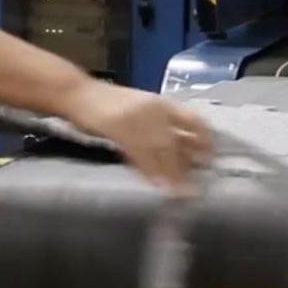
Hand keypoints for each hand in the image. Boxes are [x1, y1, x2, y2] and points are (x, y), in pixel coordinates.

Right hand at [59, 80, 212, 191]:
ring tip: (179, 192)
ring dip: (170, 173)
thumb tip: (183, 155)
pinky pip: (139, 155)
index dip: (205, 140)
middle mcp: (155, 110)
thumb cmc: (112, 104)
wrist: (79, 94)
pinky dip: (148, 171)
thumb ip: (163, 130)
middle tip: (194, 185)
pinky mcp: (119, 131)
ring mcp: (137, 119)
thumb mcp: (143, 110)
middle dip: (186, 165)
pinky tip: (156, 184)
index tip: (209, 158)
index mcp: (163, 103)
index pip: (194, 120)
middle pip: (177, 142)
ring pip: (161, 150)